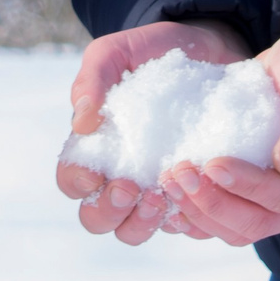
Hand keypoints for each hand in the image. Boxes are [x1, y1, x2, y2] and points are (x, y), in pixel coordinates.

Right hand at [56, 19, 250, 245]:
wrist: (208, 48)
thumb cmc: (153, 52)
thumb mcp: (118, 52)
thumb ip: (93, 78)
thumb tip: (81, 124)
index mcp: (95, 146)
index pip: (71, 180)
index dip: (79, 183)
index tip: (99, 173)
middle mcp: (120, 174)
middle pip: (97, 218)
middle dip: (109, 211)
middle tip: (133, 189)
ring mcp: (154, 188)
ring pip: (133, 232)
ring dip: (142, 224)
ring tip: (162, 198)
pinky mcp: (192, 192)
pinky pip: (182, 227)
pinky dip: (184, 222)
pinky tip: (194, 200)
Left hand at [160, 26, 279, 246]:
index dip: (248, 186)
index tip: (213, 163)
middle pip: (256, 222)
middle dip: (214, 202)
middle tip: (178, 173)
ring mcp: (275, 202)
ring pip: (235, 229)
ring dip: (198, 211)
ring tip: (168, 179)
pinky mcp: (248, 194)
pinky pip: (220, 220)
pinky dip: (193, 215)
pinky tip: (167, 198)